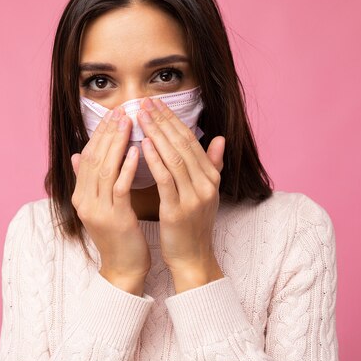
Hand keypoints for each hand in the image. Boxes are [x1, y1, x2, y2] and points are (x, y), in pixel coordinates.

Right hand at [71, 106, 150, 294]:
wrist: (123, 268)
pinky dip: (127, 167)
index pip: (88, 157)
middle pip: (95, 159)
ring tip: (127, 123)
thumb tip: (76, 155)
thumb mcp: (100, 206)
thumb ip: (88, 180)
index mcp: (80, 196)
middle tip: (120, 111)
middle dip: (107, 133)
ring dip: (117, 144)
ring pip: (105, 169)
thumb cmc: (118, 235)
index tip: (112, 114)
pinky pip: (120, 187)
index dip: (99, 134)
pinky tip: (136, 151)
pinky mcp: (115, 218)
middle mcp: (84, 200)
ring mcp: (98, 210)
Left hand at [137, 97, 224, 289]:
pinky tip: (144, 144)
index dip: (173, 120)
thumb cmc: (194, 225)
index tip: (156, 103)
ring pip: (174, 158)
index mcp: (211, 177)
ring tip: (140, 116)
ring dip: (156, 134)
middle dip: (162, 121)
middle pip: (182, 144)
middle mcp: (205, 184)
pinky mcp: (178, 210)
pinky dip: (155, 160)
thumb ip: (213, 165)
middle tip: (144, 102)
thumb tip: (220, 139)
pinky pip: (166, 179)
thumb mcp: (206, 193)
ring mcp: (193, 197)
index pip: (190, 140)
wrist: (193, 258)